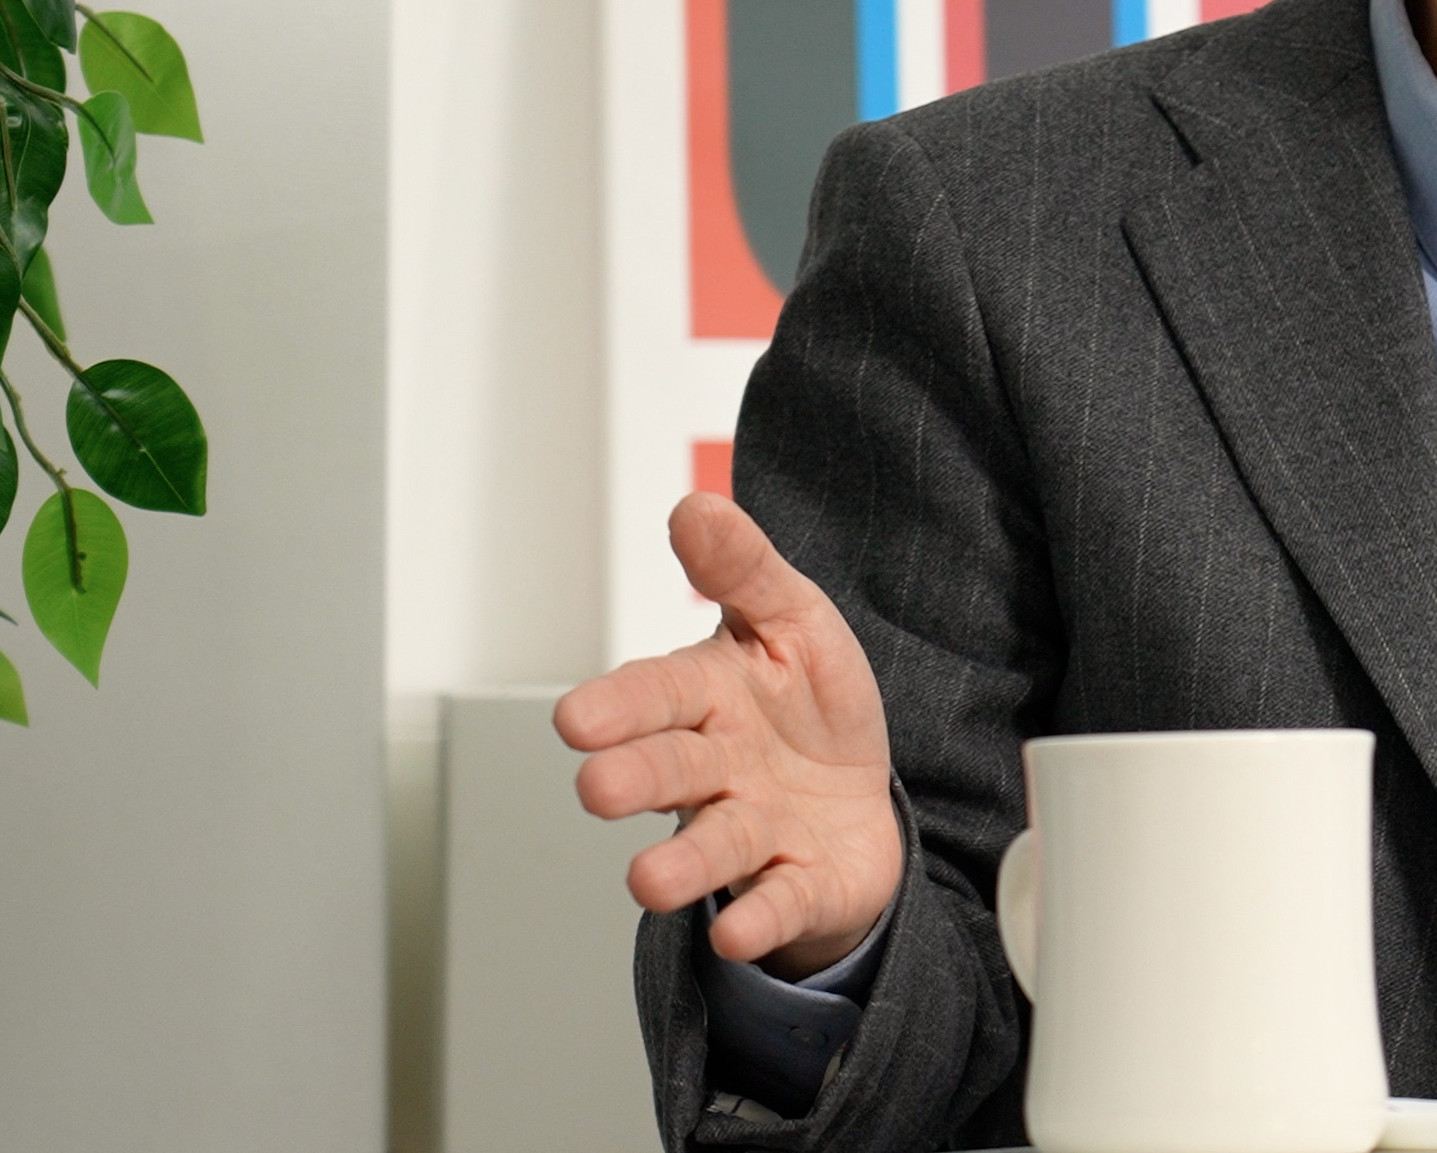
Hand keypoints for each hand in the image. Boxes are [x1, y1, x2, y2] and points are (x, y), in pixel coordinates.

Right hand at [556, 493, 903, 977]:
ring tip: (649, 882)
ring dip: (681, 865)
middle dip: (634, 778)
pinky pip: (776, 903)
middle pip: (671, 771)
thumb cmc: (807, 706)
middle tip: (597, 787)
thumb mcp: (792, 620)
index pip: (656, 695)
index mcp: (708, 698)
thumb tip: (695, 505)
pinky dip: (758, 918)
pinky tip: (735, 931)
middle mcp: (717, 770)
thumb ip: (744, 569)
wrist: (860, 799)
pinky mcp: (795, 887)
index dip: (619, 707)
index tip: (575, 719)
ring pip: (713, 847)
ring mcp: (753, 833)